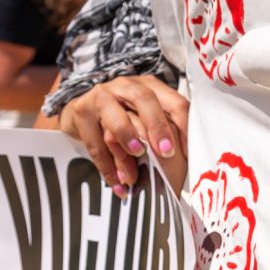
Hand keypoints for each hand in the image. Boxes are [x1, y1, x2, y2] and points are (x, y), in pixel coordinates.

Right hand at [58, 75, 189, 193]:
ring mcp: (101, 95)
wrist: (84, 112)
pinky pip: (94, 140)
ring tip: (136, 165)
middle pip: (144, 99)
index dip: (184, 126)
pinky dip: (107, 165)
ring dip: (127, 139)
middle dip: (157, 126)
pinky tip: (118, 184)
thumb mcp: (146, 120)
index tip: (188, 152)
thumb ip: (164, 133)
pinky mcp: (81, 110)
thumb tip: (185, 163)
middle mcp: (126, 86)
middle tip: (166, 152)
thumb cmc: (125, 117)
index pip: (174, 101)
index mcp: (151, 87)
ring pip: (114, 115)